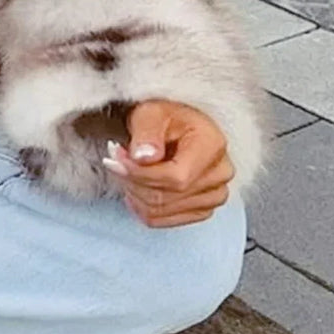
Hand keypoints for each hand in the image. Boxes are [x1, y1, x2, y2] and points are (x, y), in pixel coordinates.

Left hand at [102, 100, 233, 227]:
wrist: (177, 126)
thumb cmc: (165, 116)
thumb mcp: (151, 112)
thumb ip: (146, 133)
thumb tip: (143, 157)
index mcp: (212, 144)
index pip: (176, 177)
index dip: (140, 174)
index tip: (114, 160)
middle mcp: (220, 172)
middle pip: (167, 196)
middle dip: (132, 181)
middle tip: (114, 161)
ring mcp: (215, 194)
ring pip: (162, 210)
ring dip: (135, 193)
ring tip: (125, 170)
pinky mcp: (203, 208)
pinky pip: (164, 220)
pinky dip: (142, 206)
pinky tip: (134, 187)